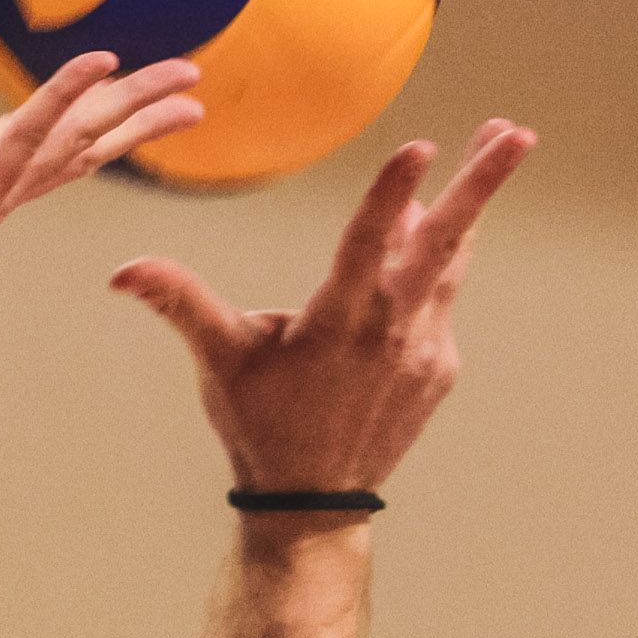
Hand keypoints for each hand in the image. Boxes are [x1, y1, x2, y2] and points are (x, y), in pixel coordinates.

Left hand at [0, 36, 203, 314]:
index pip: (49, 130)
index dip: (93, 102)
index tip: (133, 77)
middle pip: (83, 139)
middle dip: (139, 109)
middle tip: (193, 83)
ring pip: (75, 141)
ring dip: (129, 107)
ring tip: (181, 83)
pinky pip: (25, 140)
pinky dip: (60, 99)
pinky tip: (97, 67)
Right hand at [111, 120, 534, 509]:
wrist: (313, 502)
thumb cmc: (260, 423)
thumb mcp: (219, 361)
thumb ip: (179, 303)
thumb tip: (119, 271)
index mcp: (336, 322)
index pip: (366, 244)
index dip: (392, 194)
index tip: (421, 147)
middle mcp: (390, 331)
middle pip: (444, 245)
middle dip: (481, 186)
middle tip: (518, 135)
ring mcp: (423, 349)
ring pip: (453, 263)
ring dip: (472, 206)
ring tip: (498, 147)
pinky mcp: (438, 366)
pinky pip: (442, 300)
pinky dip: (441, 262)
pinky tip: (437, 236)